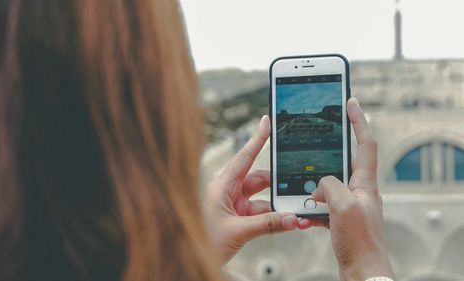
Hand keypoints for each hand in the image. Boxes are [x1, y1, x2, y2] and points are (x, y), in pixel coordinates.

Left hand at [204, 115, 310, 262]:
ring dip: (277, 206)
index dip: (256, 139)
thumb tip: (291, 219)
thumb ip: (267, 224)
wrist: (189, 259)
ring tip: (292, 212)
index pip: (243, 158)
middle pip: (258, 179)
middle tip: (295, 185)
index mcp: (221, 186)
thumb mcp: (237, 232)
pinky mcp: (237, 219)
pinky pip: (260, 214)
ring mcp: (233, 206)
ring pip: (261, 199)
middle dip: (277, 183)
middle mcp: (227, 192)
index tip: (266, 122)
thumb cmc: (201, 241)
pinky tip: (285, 222)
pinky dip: (273, 218)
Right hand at [311, 98, 393, 280]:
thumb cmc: (359, 242)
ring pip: (329, 184)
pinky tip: (303, 212)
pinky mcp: (341, 219)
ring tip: (302, 190)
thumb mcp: (342, 205)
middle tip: (314, 141)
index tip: (350, 102)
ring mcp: (350, 205)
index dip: (358, 121)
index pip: (364, 144)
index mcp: (365, 184)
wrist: (363, 272)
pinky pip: (324, 205)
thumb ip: (329, 185)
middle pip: (344, 162)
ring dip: (314, 185)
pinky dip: (312, 206)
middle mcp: (360, 191)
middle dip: (327, 153)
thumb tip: (319, 185)